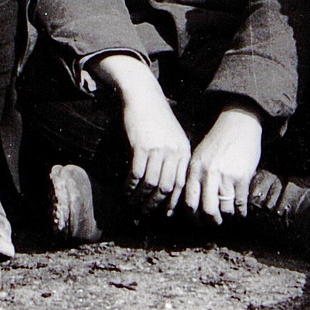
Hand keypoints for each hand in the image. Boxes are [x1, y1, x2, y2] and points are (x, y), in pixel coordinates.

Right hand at [95, 55, 191, 214]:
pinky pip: (136, 174)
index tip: (163, 213)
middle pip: (166, 188)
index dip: (172, 202)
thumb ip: (174, 158)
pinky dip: (130, 186)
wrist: (143, 96)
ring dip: (140, 198)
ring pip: (151, 184)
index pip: (181, 184)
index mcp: (184, 151)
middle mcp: (174, 152)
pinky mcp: (141, 146)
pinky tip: (125, 190)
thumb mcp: (173, 137)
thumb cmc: (156, 119)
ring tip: (132, 204)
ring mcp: (158, 149)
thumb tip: (168, 187)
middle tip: (144, 213)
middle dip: (155, 204)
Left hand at [183, 104, 264, 223]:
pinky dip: (240, 212)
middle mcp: (209, 173)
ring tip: (228, 214)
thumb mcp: (199, 154)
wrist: (239, 122)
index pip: (189, 201)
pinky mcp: (243, 177)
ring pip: (225, 209)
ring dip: (227, 215)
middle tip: (214, 222)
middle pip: (207, 210)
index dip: (193, 216)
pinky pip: (240, 203)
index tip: (198, 221)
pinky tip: (240, 211)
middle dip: (211, 221)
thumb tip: (189, 202)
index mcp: (195, 168)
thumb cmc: (218, 140)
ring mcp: (226, 176)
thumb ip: (193, 175)